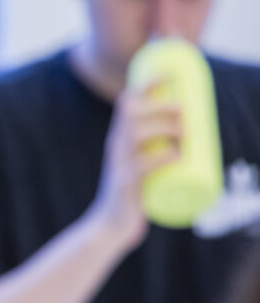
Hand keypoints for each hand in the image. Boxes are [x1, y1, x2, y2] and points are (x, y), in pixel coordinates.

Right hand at [87, 80, 181, 252]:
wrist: (110, 226)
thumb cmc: (131, 194)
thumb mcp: (140, 162)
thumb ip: (158, 147)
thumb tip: (191, 129)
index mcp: (118, 139)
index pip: (127, 103)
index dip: (147, 83)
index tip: (170, 76)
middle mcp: (115, 148)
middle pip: (132, 114)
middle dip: (160, 105)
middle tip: (185, 110)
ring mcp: (118, 166)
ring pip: (136, 135)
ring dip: (163, 128)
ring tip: (185, 133)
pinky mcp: (125, 187)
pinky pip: (141, 167)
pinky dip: (161, 159)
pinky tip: (177, 155)